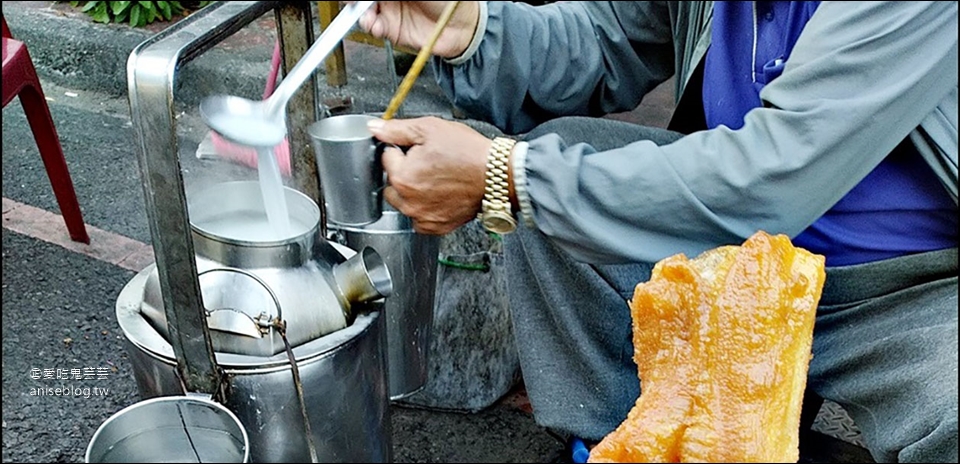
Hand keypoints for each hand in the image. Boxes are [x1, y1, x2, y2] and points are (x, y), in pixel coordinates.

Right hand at [358, 1, 479, 58]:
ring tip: (367, 16)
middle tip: (354, 3)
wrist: (462, 27)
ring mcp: (389, 9)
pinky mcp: (391, 29)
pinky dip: (369, 26)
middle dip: (355, 0)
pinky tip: (374, 25)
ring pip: (363, 9)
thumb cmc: (450, 0)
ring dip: (360, 12)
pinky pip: (372, 26)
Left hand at [367, 117, 491, 234]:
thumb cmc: (468, 153)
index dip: (402, 149)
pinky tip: (440, 194)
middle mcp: (408, 202)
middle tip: (428, 163)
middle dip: (404, 171)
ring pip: (404, 201)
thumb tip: (375, 128)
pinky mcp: (436, 226)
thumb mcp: (430, 129)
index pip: (387, 158)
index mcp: (402, 177)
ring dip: (412, 191)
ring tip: (436, 178)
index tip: (419, 149)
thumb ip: (397, 129)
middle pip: (392, 182)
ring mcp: (422, 217)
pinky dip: (425, 207)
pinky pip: (419, 217)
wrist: (497, 176)